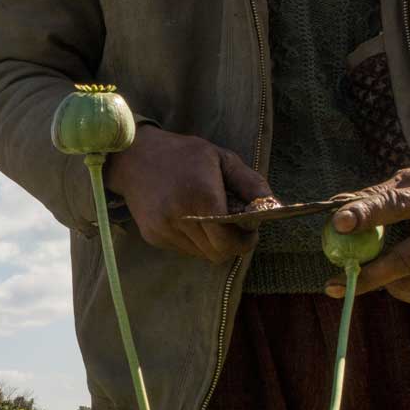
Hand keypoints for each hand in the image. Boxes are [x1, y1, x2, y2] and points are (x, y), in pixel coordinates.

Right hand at [103, 125, 272, 263]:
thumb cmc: (184, 154)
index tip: (250, 230)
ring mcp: (163, 230)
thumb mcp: (222, 158)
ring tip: (210, 218)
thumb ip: (251, 183)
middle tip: (234, 227)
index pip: (230, 242)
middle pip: (217, 253)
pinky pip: (184, 249)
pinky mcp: (152, 236)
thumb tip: (275, 206)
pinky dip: (194, 240)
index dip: (245, 241)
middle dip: (231, 244)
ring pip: (201, 254)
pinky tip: (189, 218)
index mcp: (201, 197)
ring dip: (212, 243)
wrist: (134, 156)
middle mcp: (180, 218)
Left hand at [325, 165, 409, 307]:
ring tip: (371, 275)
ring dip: (384, 284)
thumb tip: (336, 207)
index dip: (368, 214)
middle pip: (407, 258)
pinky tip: (398, 283)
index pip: (400, 204)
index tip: (338, 224)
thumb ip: (381, 194)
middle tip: (334, 283)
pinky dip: (405, 294)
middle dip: (367, 274)